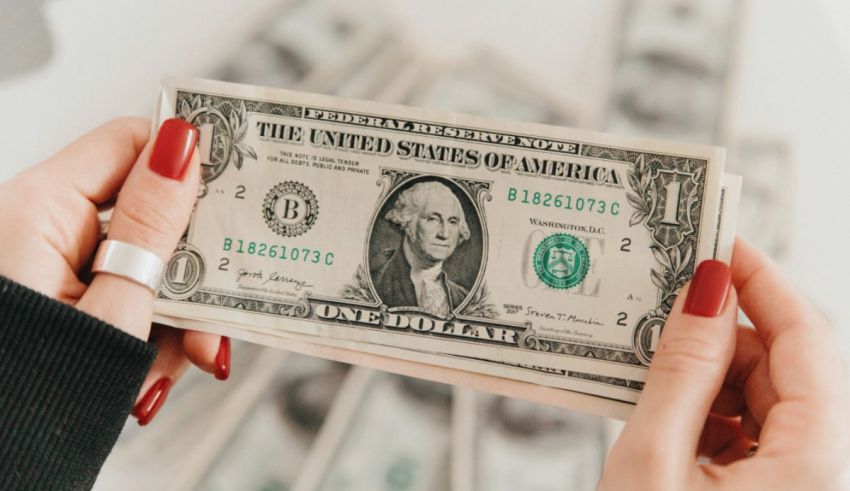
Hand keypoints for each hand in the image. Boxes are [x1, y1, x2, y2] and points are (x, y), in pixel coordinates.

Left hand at [0, 118, 230, 424]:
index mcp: (40, 209)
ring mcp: (55, 266)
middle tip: (225, 303)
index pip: (131, 143)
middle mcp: (44, 227)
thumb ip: (152, 226)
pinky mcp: (68, 298)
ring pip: (147, 262)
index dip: (191, 159)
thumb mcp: (113, 311)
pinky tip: (157, 370)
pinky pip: (127, 294)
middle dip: (194, 264)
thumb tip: (181, 145)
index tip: (247, 185)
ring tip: (186, 357)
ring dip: (178, 311)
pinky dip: (152, 332)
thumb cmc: (30, 393)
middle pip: (149, 212)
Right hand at [599, 239, 849, 489]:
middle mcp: (816, 474)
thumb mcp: (653, 457)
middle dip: (721, 334)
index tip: (719, 244)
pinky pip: (746, 434)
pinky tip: (662, 415)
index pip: (806, 341)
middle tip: (665, 305)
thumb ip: (682, 371)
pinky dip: (704, 413)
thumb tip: (703, 294)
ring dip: (706, 377)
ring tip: (651, 368)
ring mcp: (790, 486)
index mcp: (811, 464)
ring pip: (761, 400)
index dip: (761, 282)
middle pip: (782, 370)